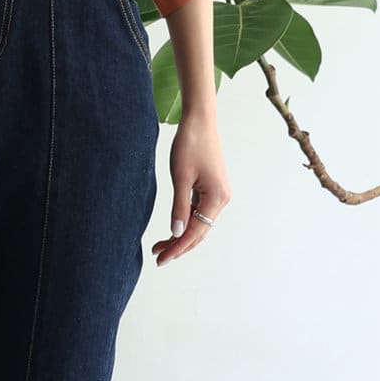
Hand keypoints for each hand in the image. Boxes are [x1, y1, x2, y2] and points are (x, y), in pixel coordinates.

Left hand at [150, 110, 230, 265]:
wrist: (200, 121)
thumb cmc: (190, 145)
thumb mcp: (181, 177)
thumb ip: (179, 207)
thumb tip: (177, 233)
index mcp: (217, 198)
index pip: (195, 232)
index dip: (177, 247)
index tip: (161, 258)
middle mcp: (222, 199)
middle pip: (200, 232)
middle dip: (179, 246)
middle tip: (158, 257)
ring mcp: (218, 194)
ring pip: (200, 224)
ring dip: (182, 235)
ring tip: (160, 246)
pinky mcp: (212, 189)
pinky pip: (200, 212)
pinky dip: (186, 222)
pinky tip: (173, 228)